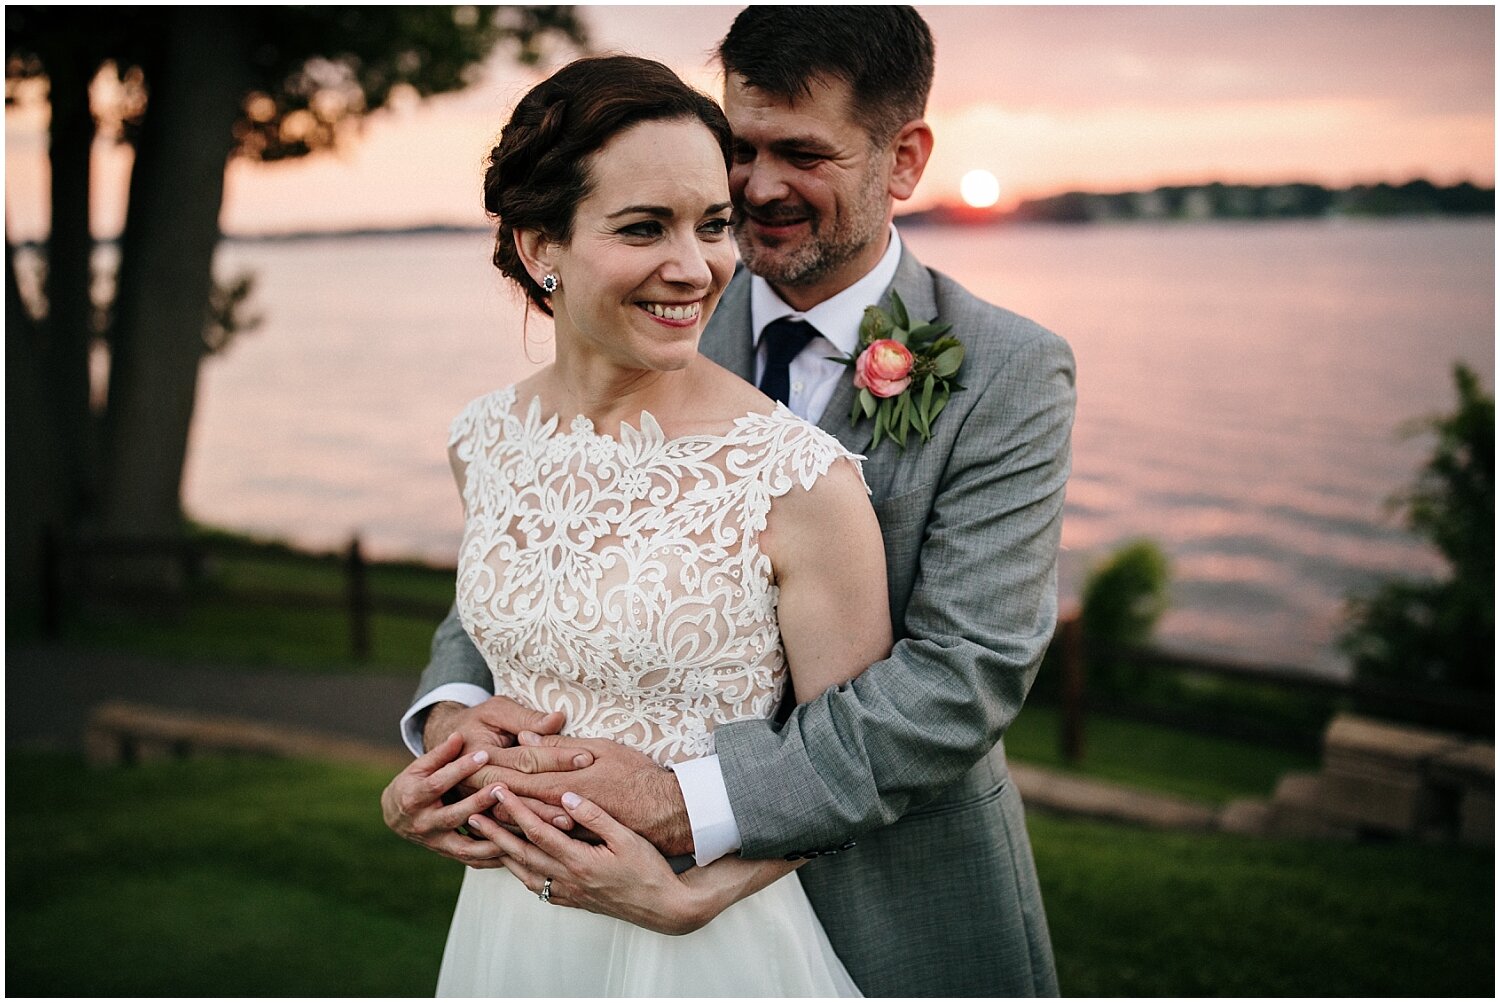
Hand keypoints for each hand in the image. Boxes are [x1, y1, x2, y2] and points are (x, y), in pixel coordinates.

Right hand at [380, 731, 509, 867]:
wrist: (396, 815)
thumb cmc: (413, 783)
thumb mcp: (420, 766)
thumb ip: (441, 754)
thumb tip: (459, 735)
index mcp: (413, 798)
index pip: (438, 783)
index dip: (460, 768)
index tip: (484, 754)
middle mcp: (423, 824)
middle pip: (453, 815)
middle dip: (478, 803)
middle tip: (502, 789)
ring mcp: (436, 842)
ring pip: (465, 847)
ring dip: (491, 839)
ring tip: (516, 825)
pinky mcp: (447, 854)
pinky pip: (472, 860)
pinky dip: (493, 858)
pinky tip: (515, 848)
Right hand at [423, 697, 592, 828]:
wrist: (443, 747)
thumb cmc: (474, 724)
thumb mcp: (495, 711)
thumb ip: (525, 719)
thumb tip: (558, 719)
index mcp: (479, 755)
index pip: (525, 759)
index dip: (556, 758)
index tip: (586, 758)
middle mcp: (472, 784)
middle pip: (519, 792)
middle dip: (551, 797)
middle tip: (583, 800)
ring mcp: (471, 805)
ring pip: (509, 817)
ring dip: (539, 822)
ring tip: (570, 824)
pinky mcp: (473, 820)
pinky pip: (500, 833)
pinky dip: (522, 837)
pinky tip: (546, 842)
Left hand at [465, 787, 707, 935]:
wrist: (665, 908)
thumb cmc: (650, 870)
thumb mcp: (627, 837)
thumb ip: (595, 816)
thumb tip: (567, 797)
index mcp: (578, 861)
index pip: (537, 832)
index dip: (515, 810)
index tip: (498, 792)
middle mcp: (568, 880)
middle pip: (521, 854)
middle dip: (494, 834)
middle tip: (472, 817)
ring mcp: (569, 894)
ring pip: (525, 874)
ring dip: (503, 855)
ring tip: (485, 839)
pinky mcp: (575, 901)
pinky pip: (538, 887)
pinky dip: (521, 874)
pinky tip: (517, 865)